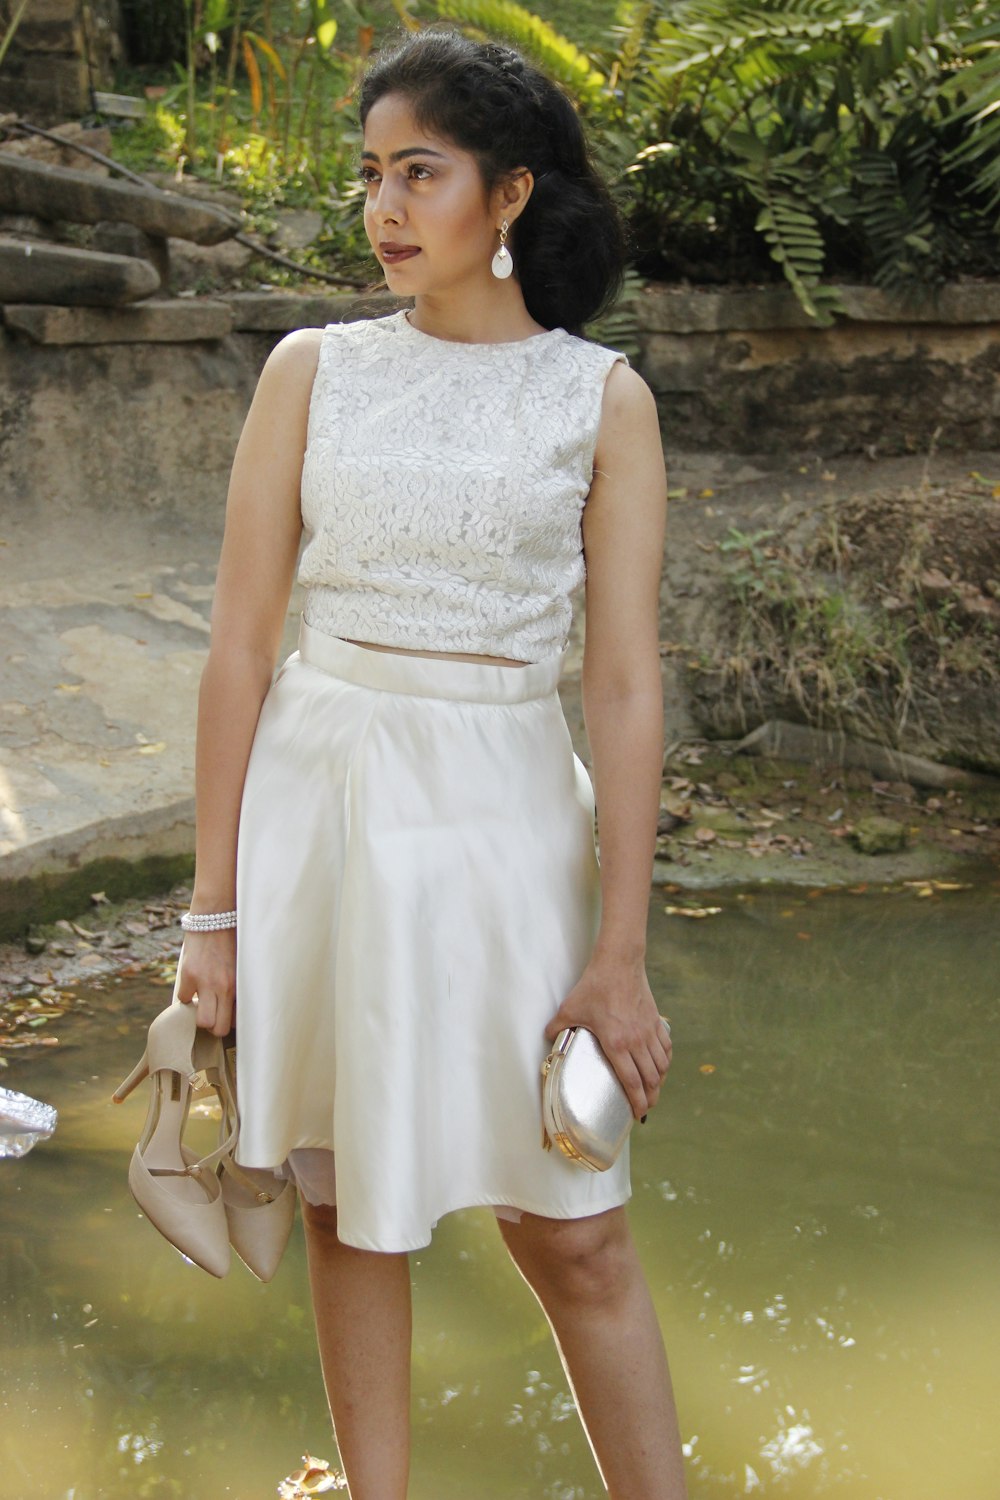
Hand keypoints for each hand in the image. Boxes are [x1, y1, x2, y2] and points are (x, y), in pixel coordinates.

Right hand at [175, 931, 236, 1036]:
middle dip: (215, 1027)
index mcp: (238, 984)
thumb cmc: (231, 941)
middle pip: (218, 1028)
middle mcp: (223, 987)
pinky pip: (184, 999)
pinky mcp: (187, 975)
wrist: (215, 918)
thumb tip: (233, 1007)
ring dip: (200, 1016)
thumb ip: (236, 986)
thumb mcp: (240, 965)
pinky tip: (192, 986)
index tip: (228, 1017)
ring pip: (201, 1021)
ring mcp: (204, 982)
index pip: (236, 1021)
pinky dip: (186, 996)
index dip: (231, 1023)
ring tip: (203, 1004)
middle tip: (214, 1016)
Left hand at [544, 952, 671, 1119]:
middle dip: (650, 1098)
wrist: (619, 963)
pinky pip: (666, 1047)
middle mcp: (637, 1041)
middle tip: (646, 1108)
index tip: (638, 1114)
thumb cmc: (595, 986)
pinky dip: (666, 1061)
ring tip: (654, 1091)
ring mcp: (649, 1031)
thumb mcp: (570, 1008)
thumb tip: (548, 1037)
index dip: (637, 1101)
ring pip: (662, 1065)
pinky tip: (662, 1065)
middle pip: (651, 1078)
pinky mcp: (656, 1020)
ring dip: (660, 1081)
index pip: (631, 1082)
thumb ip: (558, 1027)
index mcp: (616, 1043)